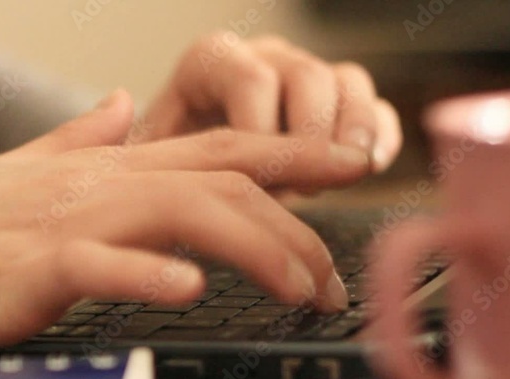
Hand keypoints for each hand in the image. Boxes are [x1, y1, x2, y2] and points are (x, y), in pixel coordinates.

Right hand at [0, 90, 368, 348]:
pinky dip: (147, 271)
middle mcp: (99, 183)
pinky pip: (98, 264)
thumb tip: (124, 105)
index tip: (355, 165)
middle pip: (218, 184)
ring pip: (179, 213)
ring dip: (251, 248)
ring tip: (298, 290)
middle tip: (333, 282)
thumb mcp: (31, 172)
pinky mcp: (33, 267)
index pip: (217, 148)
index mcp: (106, 165)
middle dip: (293, 227)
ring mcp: (68, 221)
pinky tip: (187, 287)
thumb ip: (82, 138)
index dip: (292, 154)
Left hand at [142, 34, 402, 173]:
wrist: (183, 175)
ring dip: (350, 131)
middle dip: (309, 137)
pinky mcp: (339, 103)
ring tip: (350, 173)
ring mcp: (305, 76)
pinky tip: (373, 165)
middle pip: (305, 78)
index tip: (258, 183)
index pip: (249, 80)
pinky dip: (379, 133)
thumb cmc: (160, 169)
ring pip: (346, 82)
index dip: (261, 132)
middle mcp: (263, 59)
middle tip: (306, 187)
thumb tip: (130, 123)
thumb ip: (147, 149)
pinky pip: (373, 103)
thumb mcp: (144, 157)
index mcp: (212, 62)